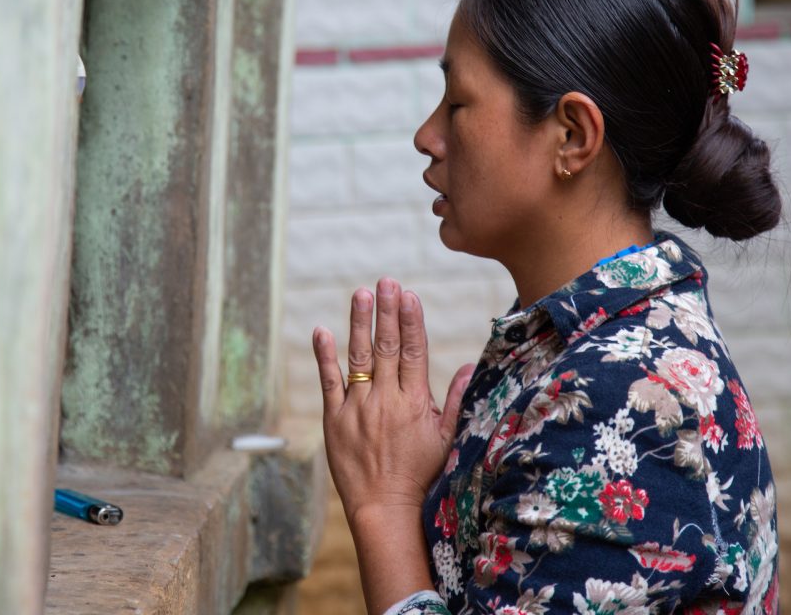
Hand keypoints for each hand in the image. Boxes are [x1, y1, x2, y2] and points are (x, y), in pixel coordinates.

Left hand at [312, 277, 474, 524]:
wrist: (385, 509)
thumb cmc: (421, 475)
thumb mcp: (447, 438)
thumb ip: (455, 399)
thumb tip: (468, 364)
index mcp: (414, 403)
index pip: (413, 352)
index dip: (411, 322)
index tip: (409, 295)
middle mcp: (385, 401)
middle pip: (385, 347)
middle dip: (387, 311)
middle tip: (386, 281)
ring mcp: (357, 409)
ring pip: (358, 358)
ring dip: (359, 323)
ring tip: (361, 293)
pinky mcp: (334, 420)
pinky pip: (328, 382)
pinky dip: (324, 356)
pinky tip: (321, 330)